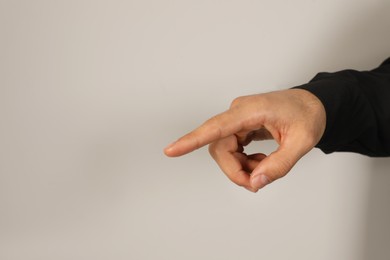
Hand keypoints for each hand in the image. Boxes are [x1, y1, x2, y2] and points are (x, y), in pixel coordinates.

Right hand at [164, 89, 325, 191]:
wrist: (312, 104)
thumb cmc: (308, 116)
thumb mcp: (302, 143)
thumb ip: (279, 165)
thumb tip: (255, 182)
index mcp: (252, 110)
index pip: (216, 127)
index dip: (191, 140)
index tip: (170, 150)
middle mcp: (238, 112)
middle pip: (219, 147)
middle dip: (235, 170)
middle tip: (258, 182)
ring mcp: (237, 118)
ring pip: (223, 150)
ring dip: (240, 167)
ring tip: (264, 168)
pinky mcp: (239, 125)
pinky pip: (231, 148)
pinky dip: (243, 162)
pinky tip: (260, 161)